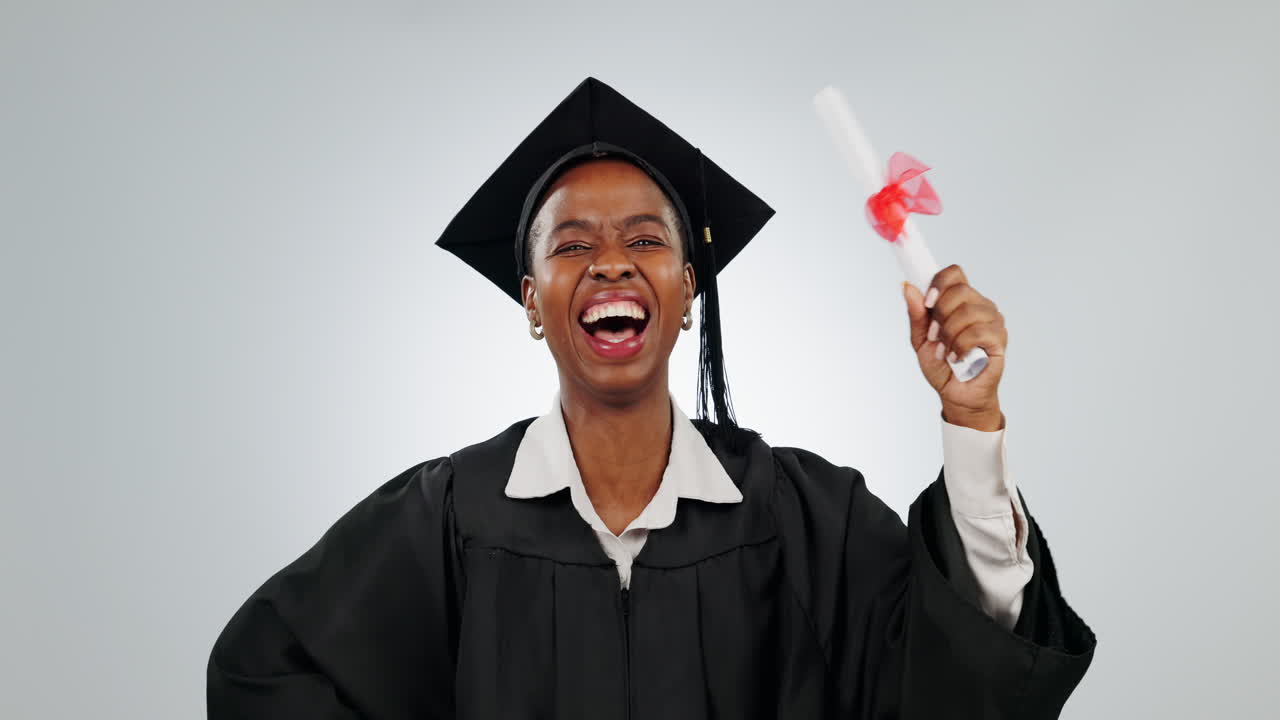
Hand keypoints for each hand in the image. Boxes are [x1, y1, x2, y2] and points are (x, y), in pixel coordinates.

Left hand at [902, 264, 1006, 430]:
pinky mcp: (999, 339)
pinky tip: (957, 358)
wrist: (956, 394)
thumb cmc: (941, 366)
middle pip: (959, 290)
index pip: (954, 273)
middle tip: (935, 337)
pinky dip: (960, 347)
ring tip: (945, 352)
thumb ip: (916, 314)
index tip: (928, 303)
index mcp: (960, 301)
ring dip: (949, 335)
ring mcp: (993, 321)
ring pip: (967, 312)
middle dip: (940, 316)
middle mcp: (980, 306)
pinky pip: (978, 332)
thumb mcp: (920, 340)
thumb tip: (907, 287)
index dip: (939, 283)